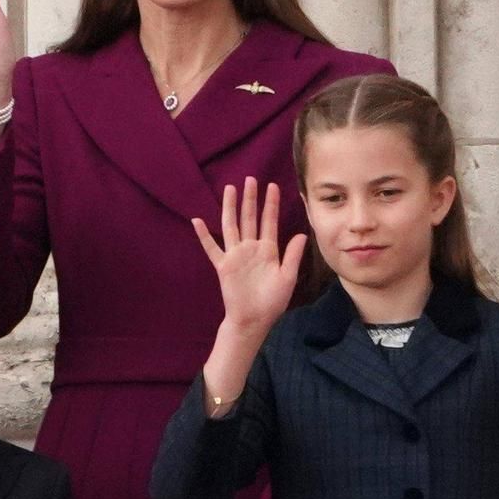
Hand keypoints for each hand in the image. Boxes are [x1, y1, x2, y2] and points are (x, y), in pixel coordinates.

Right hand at [192, 178, 306, 334]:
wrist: (254, 319)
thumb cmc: (272, 302)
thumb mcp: (288, 277)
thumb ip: (293, 255)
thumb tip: (302, 234)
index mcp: (268, 250)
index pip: (269, 221)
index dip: (271, 204)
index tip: (272, 187)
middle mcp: (250, 248)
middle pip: (249, 218)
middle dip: (251, 199)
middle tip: (251, 179)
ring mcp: (235, 255)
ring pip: (231, 225)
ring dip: (230, 207)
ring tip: (230, 189)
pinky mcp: (223, 265)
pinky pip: (211, 248)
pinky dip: (204, 235)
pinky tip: (197, 221)